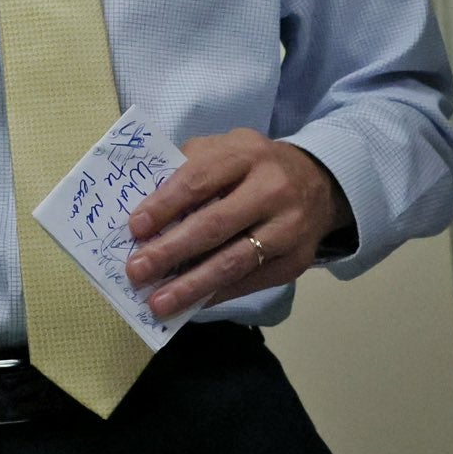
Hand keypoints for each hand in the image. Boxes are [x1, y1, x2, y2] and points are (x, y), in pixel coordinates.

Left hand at [122, 129, 350, 320]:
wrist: (317, 183)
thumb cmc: (253, 166)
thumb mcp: (224, 150)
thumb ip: (187, 169)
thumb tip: (147, 215)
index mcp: (246, 153)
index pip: (199, 179)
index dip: (165, 205)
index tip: (135, 228)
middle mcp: (272, 189)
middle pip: (215, 224)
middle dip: (171, 251)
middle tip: (137, 271)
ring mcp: (289, 227)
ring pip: (234, 261)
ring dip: (191, 285)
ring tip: (158, 302)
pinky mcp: (296, 261)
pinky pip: (250, 282)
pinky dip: (216, 294)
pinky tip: (190, 303)